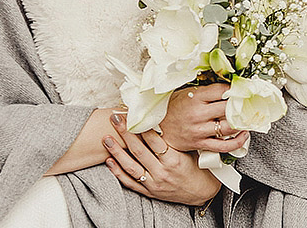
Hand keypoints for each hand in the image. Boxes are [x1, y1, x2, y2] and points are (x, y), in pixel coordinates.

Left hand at [104, 113, 218, 204]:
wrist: (200, 191)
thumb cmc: (197, 167)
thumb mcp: (189, 150)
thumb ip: (173, 138)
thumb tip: (157, 119)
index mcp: (174, 159)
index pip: (153, 140)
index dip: (141, 126)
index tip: (131, 114)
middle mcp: (162, 172)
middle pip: (139, 150)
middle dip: (125, 133)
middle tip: (114, 119)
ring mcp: (154, 183)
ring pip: (131, 166)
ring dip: (116, 151)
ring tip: (106, 138)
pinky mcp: (149, 192)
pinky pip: (129, 182)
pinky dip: (117, 172)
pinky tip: (109, 161)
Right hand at [157, 83, 248, 152]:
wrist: (157, 128)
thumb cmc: (172, 108)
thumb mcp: (187, 92)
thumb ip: (207, 90)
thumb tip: (228, 86)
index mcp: (195, 97)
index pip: (222, 90)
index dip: (235, 89)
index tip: (240, 89)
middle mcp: (198, 114)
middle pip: (228, 108)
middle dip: (241, 105)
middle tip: (248, 103)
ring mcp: (200, 130)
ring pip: (229, 127)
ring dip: (242, 122)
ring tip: (247, 118)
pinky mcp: (201, 144)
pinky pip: (224, 146)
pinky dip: (238, 141)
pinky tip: (243, 135)